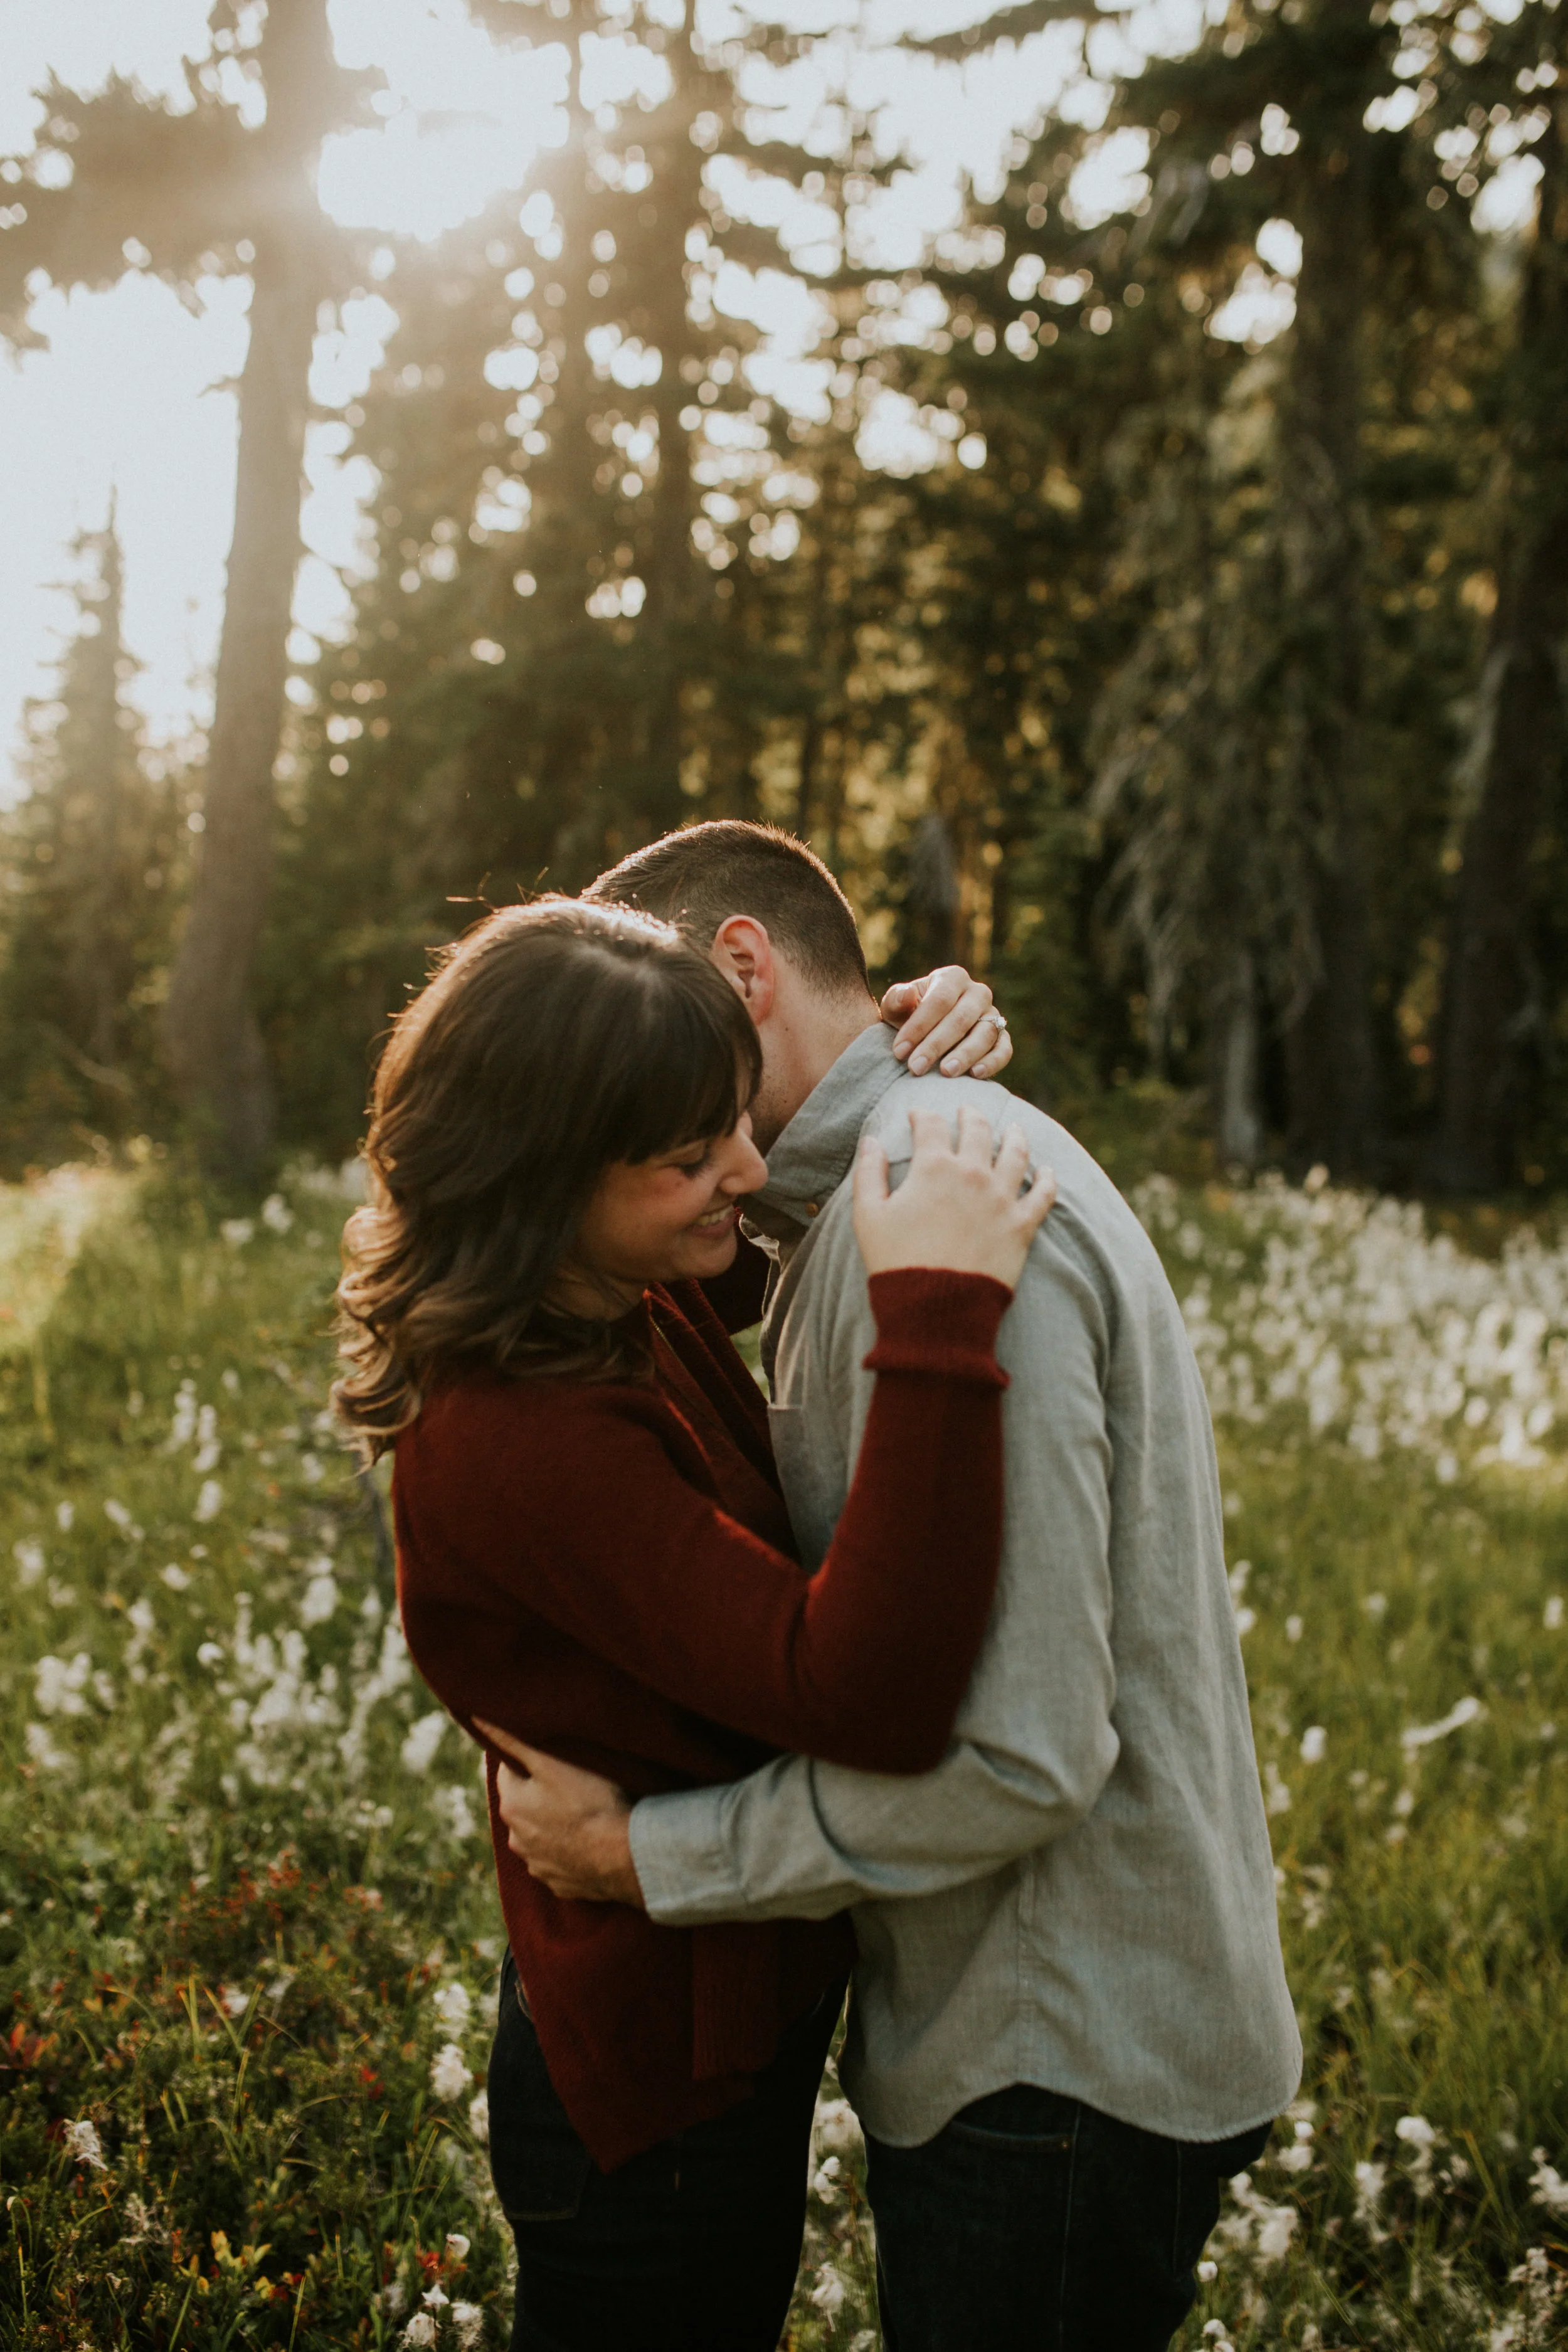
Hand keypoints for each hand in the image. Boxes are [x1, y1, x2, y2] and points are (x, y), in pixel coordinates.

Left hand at [474, 1719, 645, 1907]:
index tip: (550, 1757)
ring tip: (581, 1814)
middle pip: (524, 1806)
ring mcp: (537, 1865)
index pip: (509, 1773)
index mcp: (512, 1806)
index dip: (529, 1762)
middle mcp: (516, 1839)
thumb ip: (513, 1741)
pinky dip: (567, 1851)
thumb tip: (477, 1719)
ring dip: (551, 1825)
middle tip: (570, 1784)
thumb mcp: (552, 1763)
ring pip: (539, 1836)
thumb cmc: (590, 1803)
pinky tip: (588, 1842)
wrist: (622, 1857)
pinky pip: (558, 1861)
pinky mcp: (558, 1884)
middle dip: (539, 1795)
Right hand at [853, 1104, 1055, 1290]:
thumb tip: (871, 1141)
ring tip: (1015, 1128)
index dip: (922, 1115)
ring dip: (1015, 1136)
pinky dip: (1047, 1179)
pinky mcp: (1022, 1225)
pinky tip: (1047, 1171)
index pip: (931, 1125)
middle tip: (967, 1111)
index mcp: (934, 1168)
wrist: (936, 1308)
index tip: (917, 1116)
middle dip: (970, 1115)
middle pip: (978, 1129)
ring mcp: (1002, 1198)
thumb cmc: (896, 1262)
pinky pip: (1043, 1195)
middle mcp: (973, 1174)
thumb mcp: (868, 1216)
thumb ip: (868, 1173)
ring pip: (1016, 1153)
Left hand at [879, 966, 1012, 1079]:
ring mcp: (993, 1015)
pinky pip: (1004, 1049)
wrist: (927, 1034)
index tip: (899, 1051)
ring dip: (965, 1055)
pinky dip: (993, 1062)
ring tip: (945, 1072)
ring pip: (985, 1034)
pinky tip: (975, 1074)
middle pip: (961, 1018)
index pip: (938, 1000)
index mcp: (952, 978)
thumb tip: (907, 994)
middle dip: (936, 1045)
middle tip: (916, 1067)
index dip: (918, 1026)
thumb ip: (896, 1001)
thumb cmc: (909, 1017)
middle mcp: (978, 992)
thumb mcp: (896, 1008)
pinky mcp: (1002, 1036)